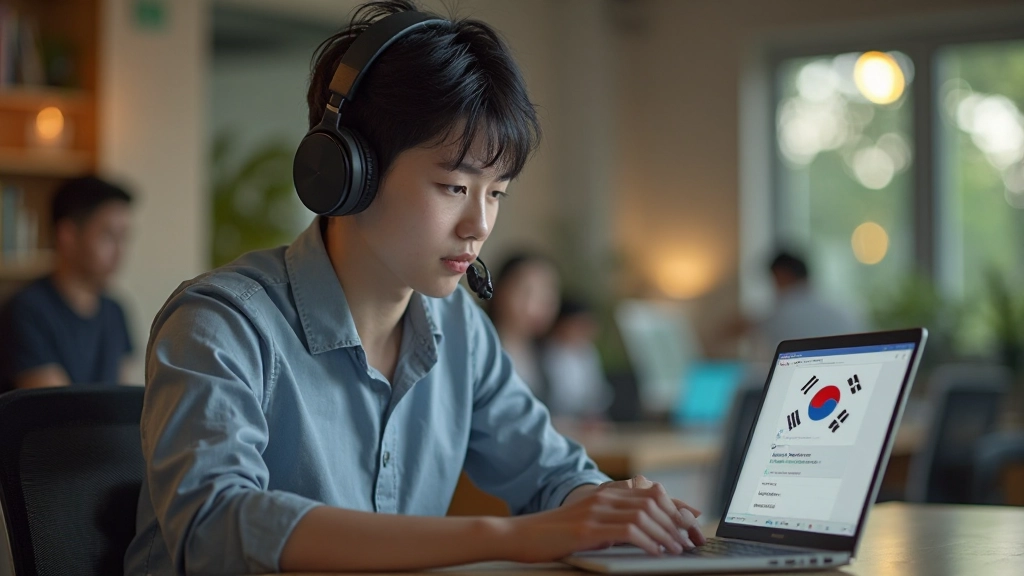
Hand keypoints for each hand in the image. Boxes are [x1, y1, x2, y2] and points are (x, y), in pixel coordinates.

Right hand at [503, 475, 705, 562]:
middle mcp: (603, 496)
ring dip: (667, 533)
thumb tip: (647, 532)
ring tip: (678, 549)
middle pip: (654, 501)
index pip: (652, 491)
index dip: (677, 506)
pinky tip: (656, 552)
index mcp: (605, 492)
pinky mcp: (588, 528)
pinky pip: (629, 530)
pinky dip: (648, 541)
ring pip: (645, 515)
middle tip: (692, 540)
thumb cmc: (554, 534)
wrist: (520, 535)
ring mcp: (595, 510)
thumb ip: (615, 521)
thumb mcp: (589, 523)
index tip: (694, 522)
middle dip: (678, 521)